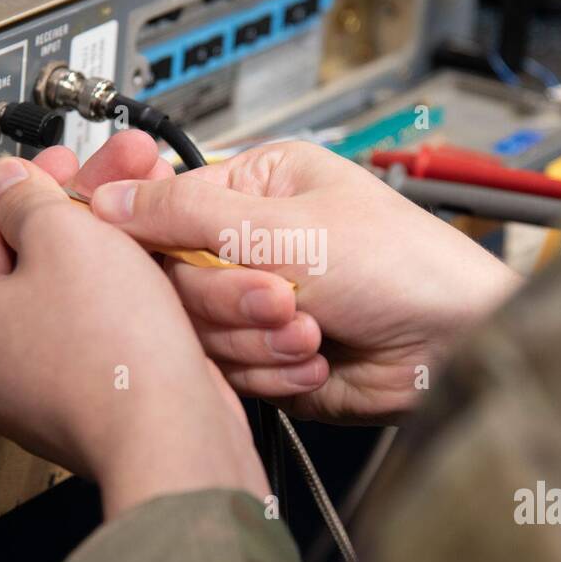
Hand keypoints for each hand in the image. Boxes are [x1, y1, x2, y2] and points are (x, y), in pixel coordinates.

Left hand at [0, 147, 266, 518]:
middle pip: (31, 260)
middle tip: (115, 177)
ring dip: (110, 246)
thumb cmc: (110, 352)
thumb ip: (30, 196)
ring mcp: (37, 387)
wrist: (170, 433)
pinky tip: (158, 261)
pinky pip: (99, 330)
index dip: (32, 184)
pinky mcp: (87, 398)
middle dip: (82, 210)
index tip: (65, 163)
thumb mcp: (66, 236)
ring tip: (146, 211)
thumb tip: (9, 179)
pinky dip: (124, 294)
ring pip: (71, 293)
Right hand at [84, 138, 520, 422]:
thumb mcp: (284, 225)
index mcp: (256, 189)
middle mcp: (251, 244)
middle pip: (174, 282)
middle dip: (228, 300)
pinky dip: (271, 372)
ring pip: (197, 333)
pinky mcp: (269, 357)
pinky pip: (229, 372)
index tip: (135, 266)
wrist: (454, 347)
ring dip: (256, 340)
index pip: (163, 211)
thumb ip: (185, 213)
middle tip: (280, 296)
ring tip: (314, 328)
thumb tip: (107, 198)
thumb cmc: (401, 266)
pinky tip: (316, 358)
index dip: (149, 243)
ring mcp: (260, 304)